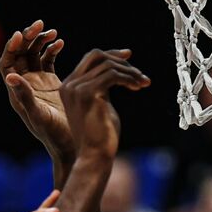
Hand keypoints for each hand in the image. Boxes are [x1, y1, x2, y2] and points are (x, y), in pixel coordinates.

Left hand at [0, 20, 72, 161]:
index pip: (7, 62)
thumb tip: (10, 77)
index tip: (22, 34)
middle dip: (28, 37)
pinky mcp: (51, 82)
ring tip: (53, 32)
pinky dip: (52, 49)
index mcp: (16, 91)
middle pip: (20, 54)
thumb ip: (24, 96)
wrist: (69, 143)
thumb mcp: (38, 115)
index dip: (12, 47)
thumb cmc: (53, 134)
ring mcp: (38, 82)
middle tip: (40, 24)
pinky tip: (60, 42)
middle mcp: (24, 84)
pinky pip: (48, 60)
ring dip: (40, 40)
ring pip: (34, 54)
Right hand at [59, 48, 149, 162]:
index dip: (111, 55)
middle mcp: (69, 85)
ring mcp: (76, 88)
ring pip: (107, 65)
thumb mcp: (101, 105)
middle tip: (139, 74)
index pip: (90, 59)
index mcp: (69, 86)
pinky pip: (112, 75)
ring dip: (129, 72)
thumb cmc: (101, 136)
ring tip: (142, 84)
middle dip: (120, 60)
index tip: (129, 56)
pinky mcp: (87, 94)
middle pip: (96, 55)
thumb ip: (103, 88)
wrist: (94, 156)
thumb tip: (118, 72)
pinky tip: (137, 88)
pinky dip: (128, 78)